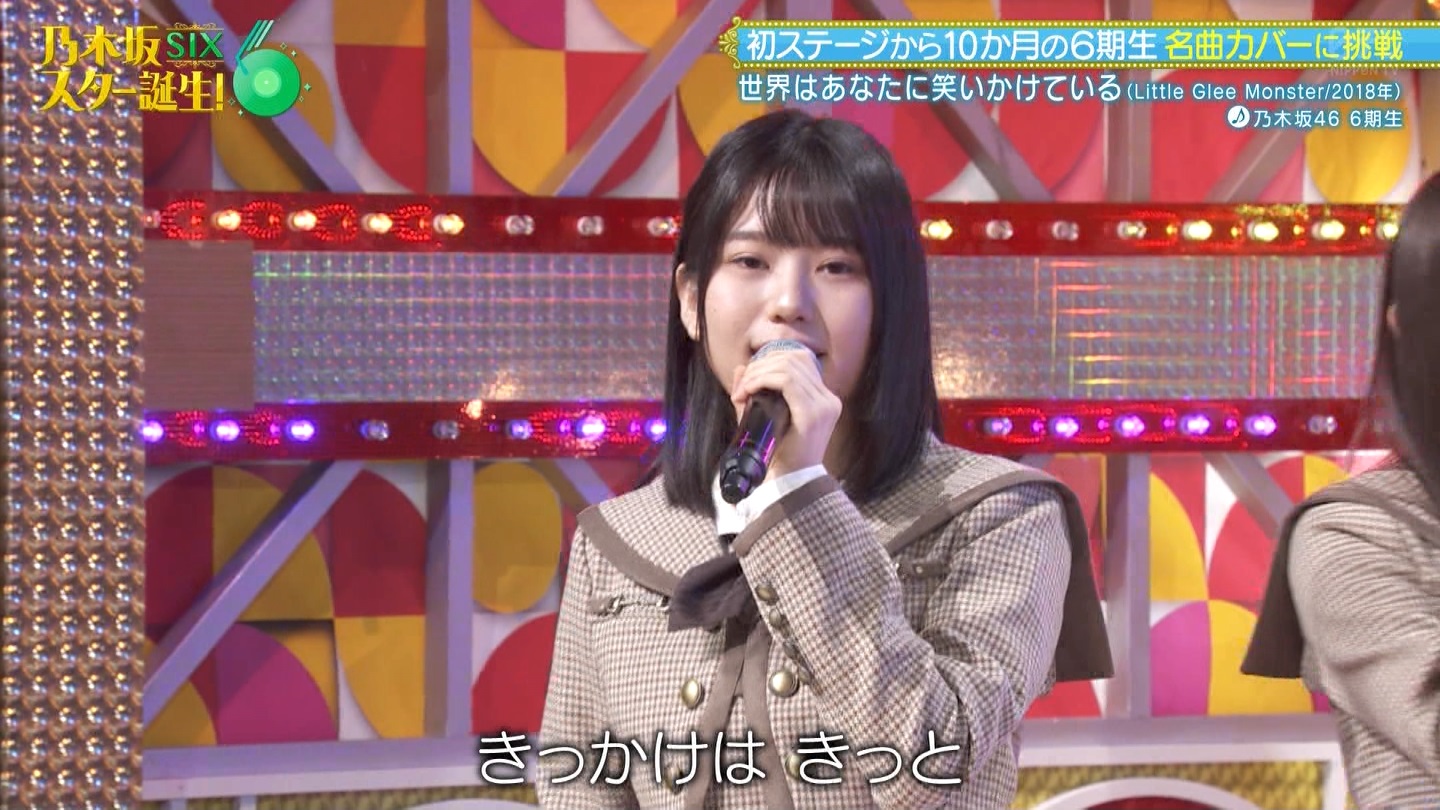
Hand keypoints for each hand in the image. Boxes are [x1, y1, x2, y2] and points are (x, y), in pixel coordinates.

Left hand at [730, 349, 840, 479]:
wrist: (793, 483)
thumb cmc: (780, 454)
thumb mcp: (766, 417)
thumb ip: (755, 392)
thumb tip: (741, 368)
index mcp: (823, 398)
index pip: (800, 360)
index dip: (771, 360)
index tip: (750, 377)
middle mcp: (828, 399)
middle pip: (794, 359)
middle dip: (762, 365)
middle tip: (742, 384)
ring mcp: (823, 406)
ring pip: (788, 367)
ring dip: (759, 373)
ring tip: (743, 389)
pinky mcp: (812, 414)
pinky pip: (787, 381)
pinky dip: (763, 380)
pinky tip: (749, 390)